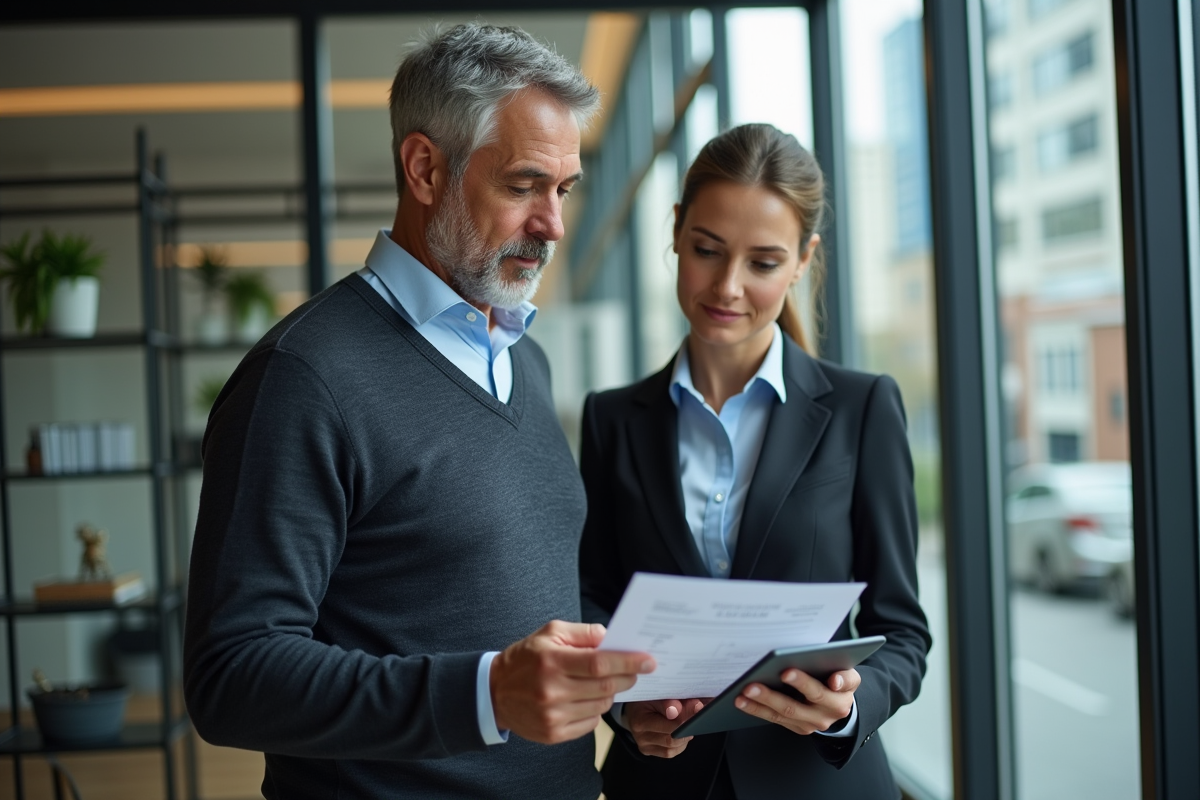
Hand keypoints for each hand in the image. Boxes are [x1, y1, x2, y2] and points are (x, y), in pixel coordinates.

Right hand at [490, 620, 654, 743]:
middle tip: (637, 669)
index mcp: (551, 662)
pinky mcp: (553, 734)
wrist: (495, 692)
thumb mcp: (550, 633)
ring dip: (611, 693)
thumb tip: (612, 638)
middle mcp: (552, 691)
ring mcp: (553, 716)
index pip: (599, 664)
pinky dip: (596, 710)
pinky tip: (587, 698)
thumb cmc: (526, 657)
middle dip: (628, 677)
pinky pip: (591, 723)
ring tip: (606, 682)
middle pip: (605, 687)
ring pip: (601, 706)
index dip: (628, 662)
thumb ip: (583, 633)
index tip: (649, 660)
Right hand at [624, 698, 705, 757]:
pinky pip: (670, 752)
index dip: (685, 718)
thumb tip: (684, 709)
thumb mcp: (655, 695)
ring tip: (689, 723)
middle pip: (671, 739)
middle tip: (699, 716)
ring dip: (684, 736)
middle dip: (687, 728)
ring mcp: (644, 746)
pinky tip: (682, 733)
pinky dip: (680, 743)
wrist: (633, 709)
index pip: (668, 725)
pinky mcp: (649, 752)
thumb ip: (669, 703)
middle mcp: (640, 736)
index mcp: (640, 720)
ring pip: (673, 748)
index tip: (698, 708)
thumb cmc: (646, 699)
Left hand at [733, 668, 858, 735]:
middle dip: (771, 696)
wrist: (842, 704)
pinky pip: (775, 719)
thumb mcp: (850, 677)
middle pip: (794, 707)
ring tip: (742, 695)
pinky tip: (744, 702)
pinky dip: (758, 710)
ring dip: (759, 705)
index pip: (819, 692)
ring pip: (780, 715)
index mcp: (838, 701)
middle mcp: (823, 717)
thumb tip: (835, 680)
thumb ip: (845, 676)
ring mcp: (808, 725)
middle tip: (753, 684)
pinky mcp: (797, 728)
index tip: (786, 672)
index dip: (803, 683)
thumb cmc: (840, 682)